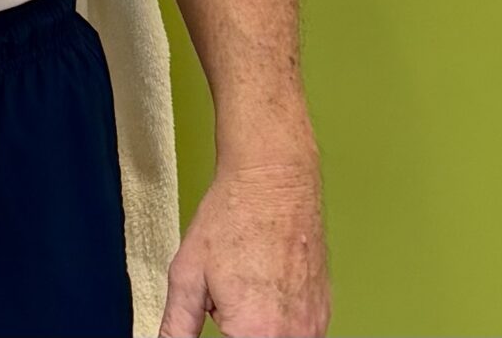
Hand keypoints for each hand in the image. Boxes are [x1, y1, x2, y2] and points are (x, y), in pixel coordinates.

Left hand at [163, 141, 329, 337]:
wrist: (274, 179)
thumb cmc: (234, 216)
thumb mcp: (187, 274)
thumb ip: (177, 326)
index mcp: (256, 333)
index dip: (221, 330)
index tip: (218, 312)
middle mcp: (293, 335)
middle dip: (237, 331)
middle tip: (227, 295)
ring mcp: (314, 324)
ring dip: (259, 328)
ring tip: (247, 286)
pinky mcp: (325, 311)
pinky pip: (298, 332)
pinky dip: (279, 318)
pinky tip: (266, 284)